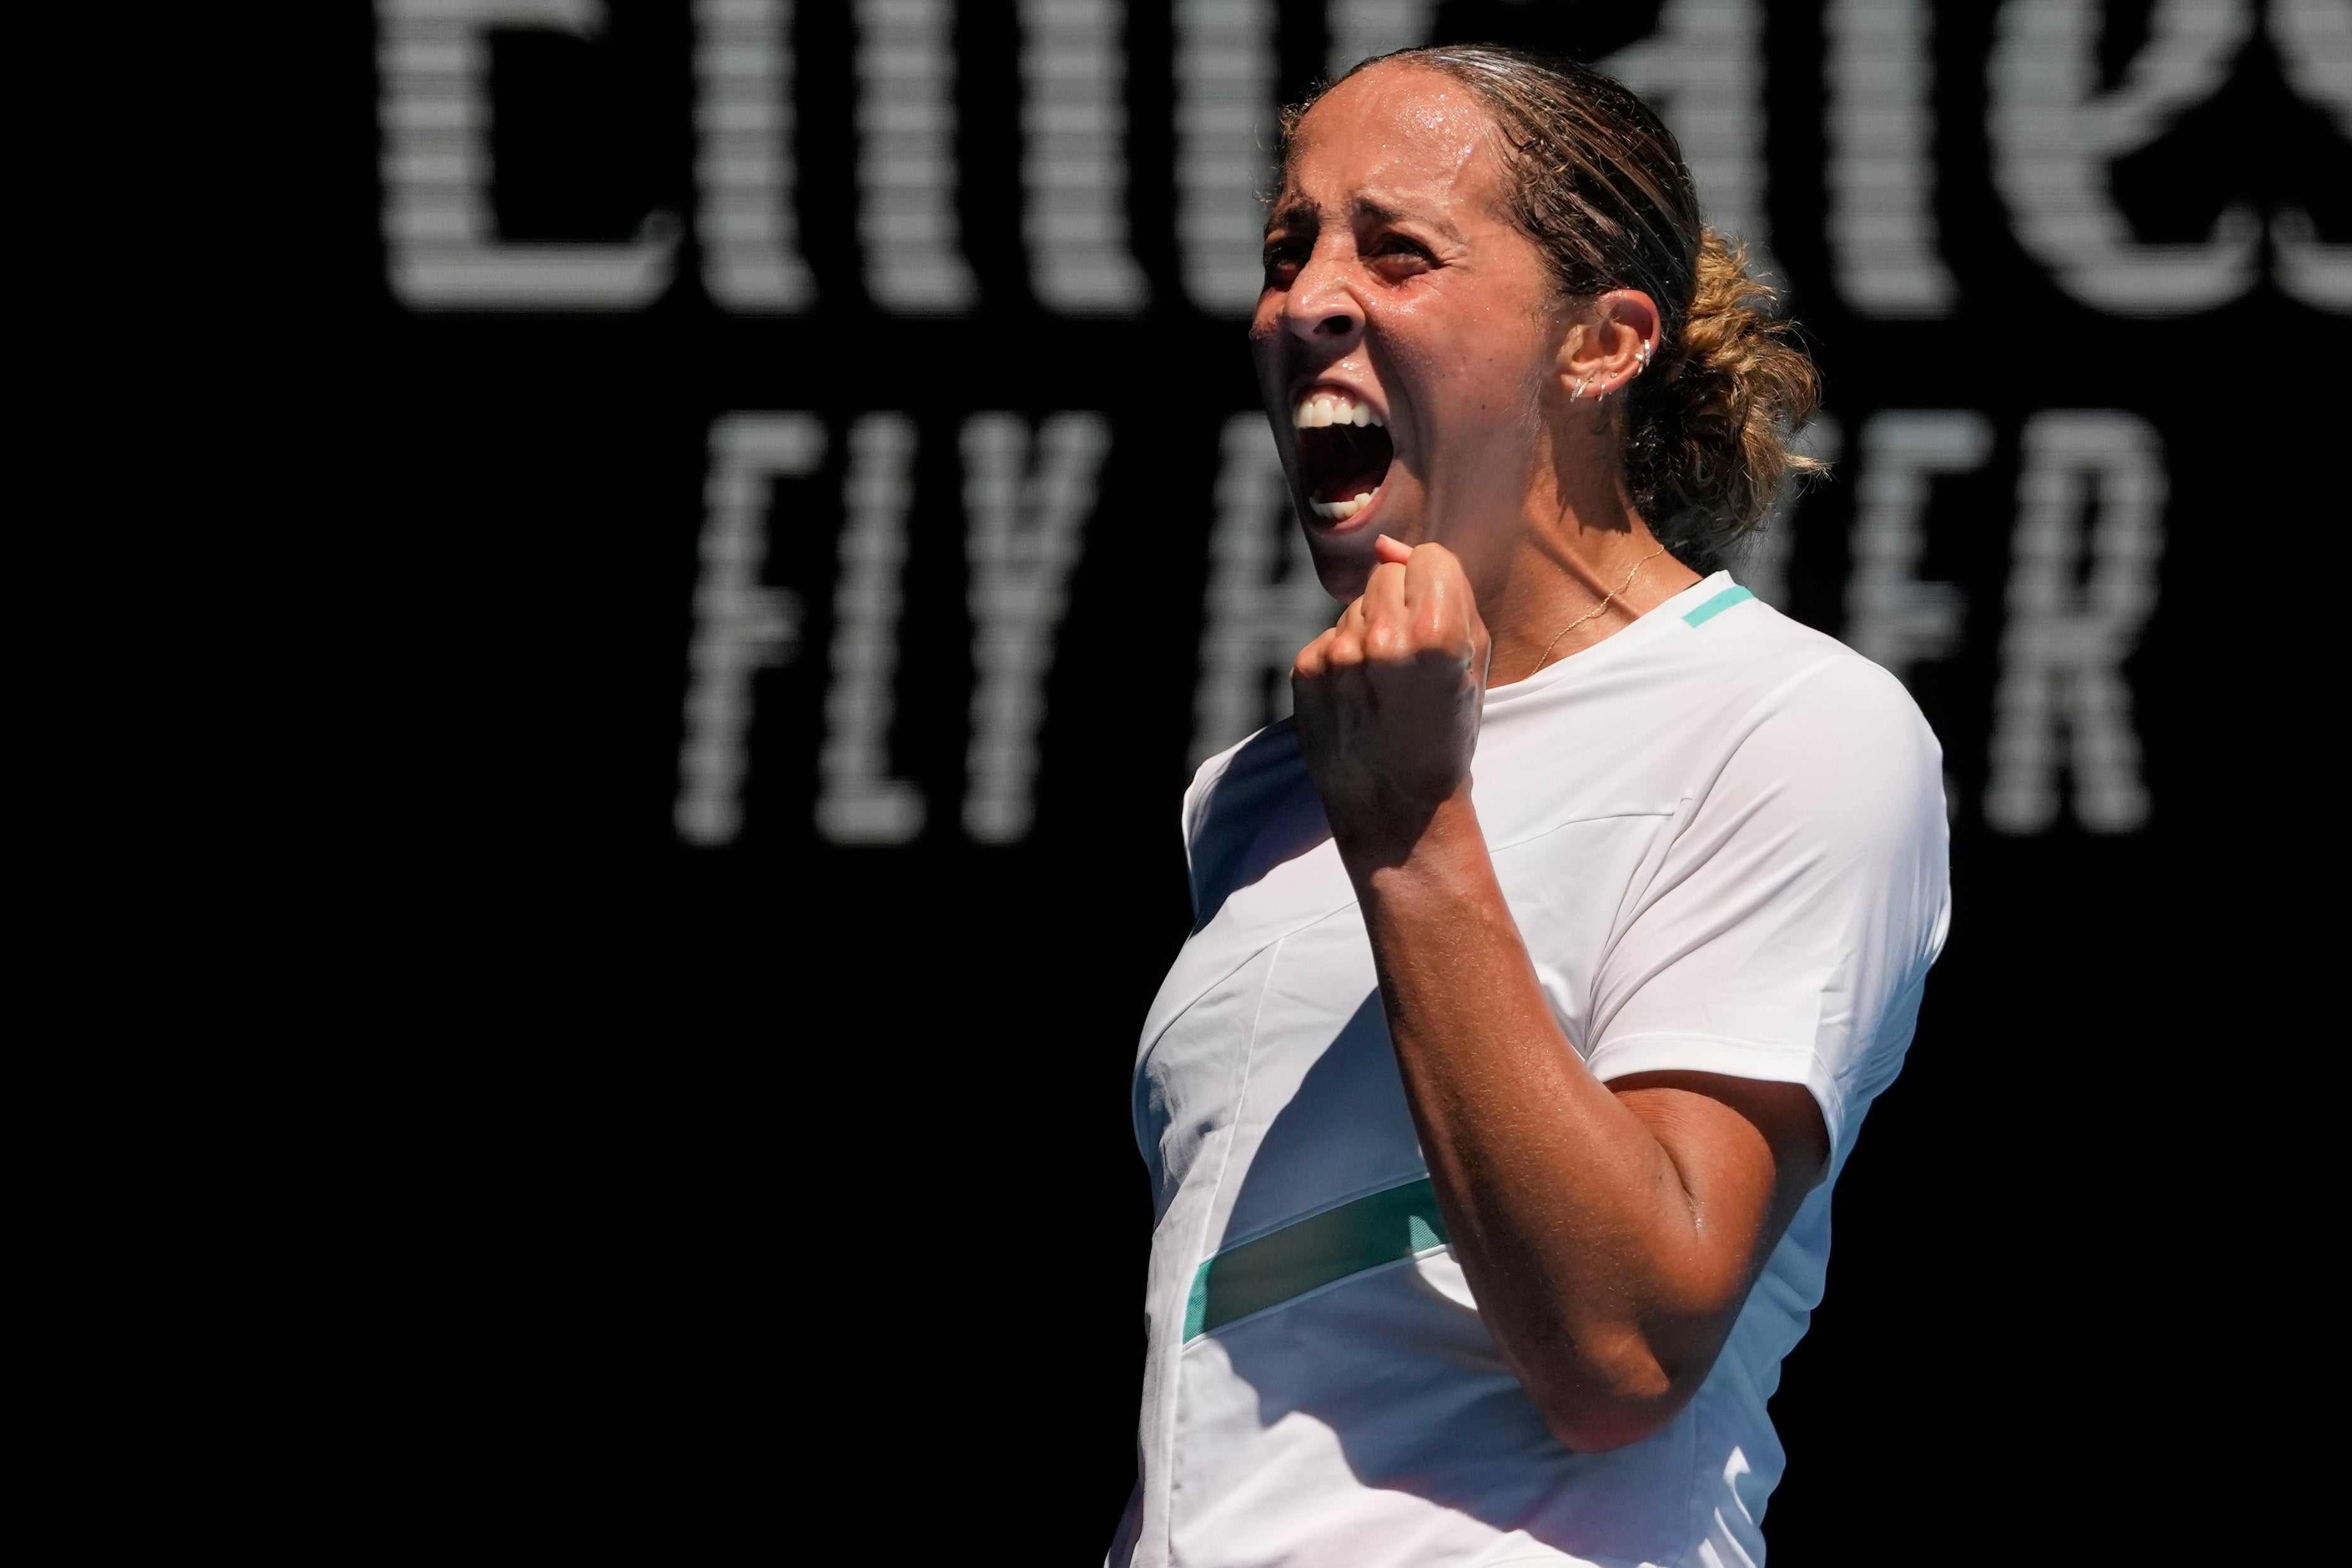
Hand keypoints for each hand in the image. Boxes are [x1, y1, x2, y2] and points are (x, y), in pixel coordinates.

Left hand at [1291, 535, 1491, 861]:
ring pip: (1356, 606)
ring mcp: (1339, 654)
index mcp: (1438, 631)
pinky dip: (1340, 660)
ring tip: (1382, 686)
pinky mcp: (1306, 670)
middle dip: (1400, 606)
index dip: (1436, 589)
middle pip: (1388, 575)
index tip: (1436, 627)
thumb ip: (1446, 590)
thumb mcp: (1472, 661)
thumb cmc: (1445, 732)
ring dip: (1368, 633)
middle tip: (1408, 662)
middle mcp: (1384, 637)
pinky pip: (1328, 637)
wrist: (1396, 806)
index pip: (1429, 556)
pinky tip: (1355, 698)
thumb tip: (1388, 547)